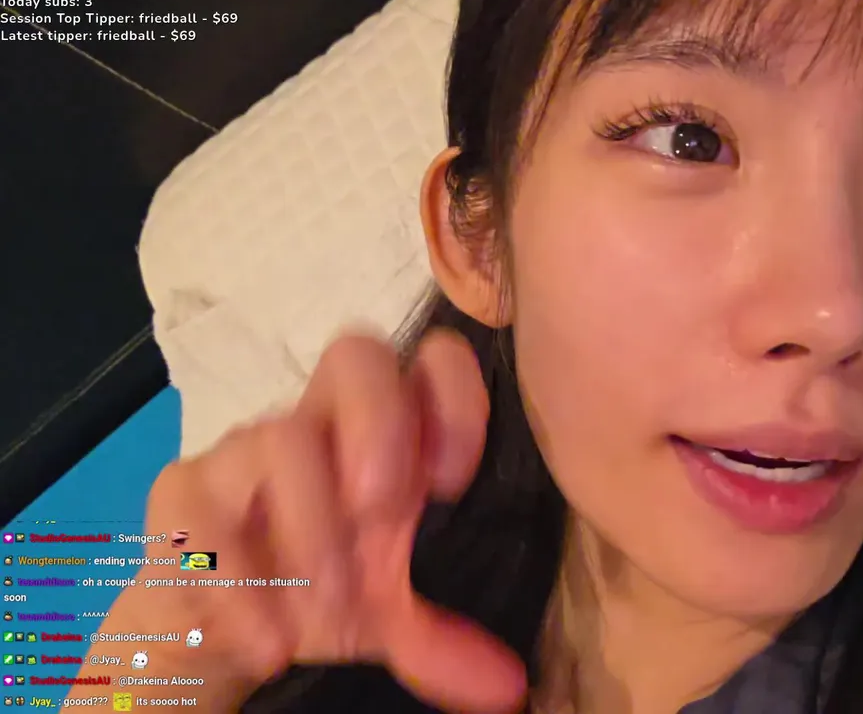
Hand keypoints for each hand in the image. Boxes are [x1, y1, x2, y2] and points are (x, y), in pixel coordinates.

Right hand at [107, 331, 524, 711]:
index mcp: (386, 436)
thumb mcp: (390, 623)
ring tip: (330, 607)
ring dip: (311, 528)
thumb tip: (507, 686)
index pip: (430, 363)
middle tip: (385, 513)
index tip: (455, 482)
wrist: (217, 630)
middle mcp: (321, 424)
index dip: (451, 397)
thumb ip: (446, 642)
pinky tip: (269, 642)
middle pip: (355, 356)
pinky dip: (239, 584)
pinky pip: (201, 511)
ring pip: (281, 437)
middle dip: (380, 424)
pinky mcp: (180, 494)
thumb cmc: (320, 593)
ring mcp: (246, 450)